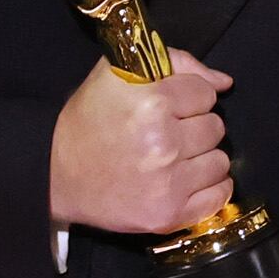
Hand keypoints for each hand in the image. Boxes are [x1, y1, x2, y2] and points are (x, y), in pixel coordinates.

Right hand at [50, 51, 232, 235]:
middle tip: (167, 134)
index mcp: (151, 102)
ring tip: (172, 159)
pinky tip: (186, 180)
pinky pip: (220, 196)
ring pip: (220, 161)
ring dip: (202, 158)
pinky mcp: (168, 214)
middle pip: (216, 127)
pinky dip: (210, 188)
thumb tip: (223, 82)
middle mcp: (162, 143)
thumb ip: (176, 63)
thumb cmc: (90, 120)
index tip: (168, 106)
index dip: (188, 97)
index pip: (206, 93)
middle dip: (195, 127)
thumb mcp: (120, 74)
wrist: (55, 175)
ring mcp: (167, 183)